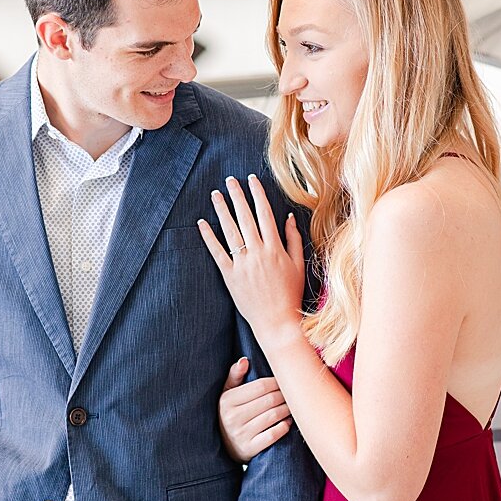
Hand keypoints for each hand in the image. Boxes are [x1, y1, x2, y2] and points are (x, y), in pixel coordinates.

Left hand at [197, 174, 304, 338]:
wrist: (277, 320)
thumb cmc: (290, 293)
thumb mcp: (298, 264)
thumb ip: (293, 239)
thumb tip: (289, 217)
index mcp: (275, 248)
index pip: (265, 214)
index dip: (257, 195)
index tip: (252, 180)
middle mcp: (258, 252)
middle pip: (245, 218)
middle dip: (237, 196)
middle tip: (230, 180)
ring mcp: (242, 264)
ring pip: (230, 231)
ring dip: (222, 210)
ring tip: (216, 194)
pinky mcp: (229, 275)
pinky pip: (217, 252)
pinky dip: (208, 237)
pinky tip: (202, 223)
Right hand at [219, 357, 291, 461]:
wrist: (224, 446)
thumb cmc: (230, 414)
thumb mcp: (227, 394)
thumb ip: (235, 376)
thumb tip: (244, 360)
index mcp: (227, 400)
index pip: (260, 386)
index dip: (276, 382)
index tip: (284, 382)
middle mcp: (232, 417)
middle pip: (269, 400)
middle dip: (284, 395)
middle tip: (292, 394)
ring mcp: (241, 433)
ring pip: (274, 416)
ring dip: (287, 410)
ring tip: (291, 406)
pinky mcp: (250, 448)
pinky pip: (273, 434)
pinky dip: (284, 427)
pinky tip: (286, 422)